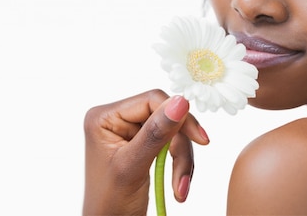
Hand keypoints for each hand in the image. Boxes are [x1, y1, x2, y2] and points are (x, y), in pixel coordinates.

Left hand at [82, 89, 209, 215]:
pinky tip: (178, 186)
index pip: (152, 101)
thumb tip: (181, 101)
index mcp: (105, 118)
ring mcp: (130, 132)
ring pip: (174, 132)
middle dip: (180, 148)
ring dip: (182, 161)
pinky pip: (172, 145)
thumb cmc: (109, 205)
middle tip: (183, 178)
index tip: (201, 139)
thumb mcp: (133, 166)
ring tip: (180, 188)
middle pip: (166, 117)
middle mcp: (117, 119)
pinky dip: (180, 165)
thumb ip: (157, 132)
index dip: (179, 118)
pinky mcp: (143, 145)